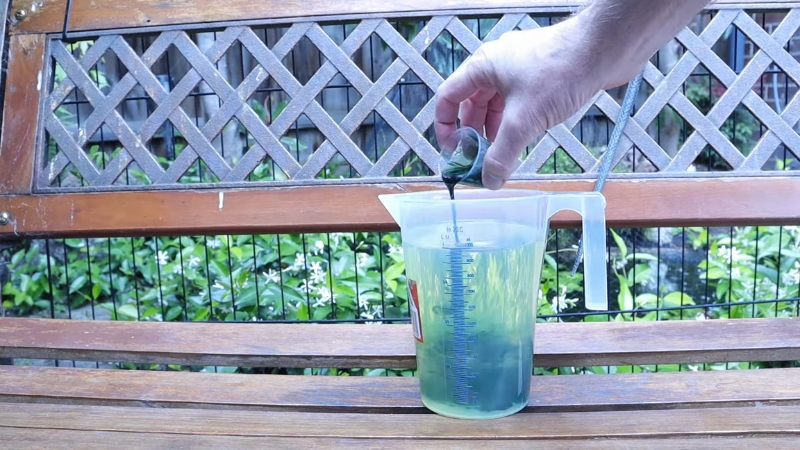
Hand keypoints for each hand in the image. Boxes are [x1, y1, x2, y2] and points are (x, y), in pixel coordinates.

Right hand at [434, 17, 609, 189]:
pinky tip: (524, 140)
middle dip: (474, 135)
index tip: (453, 152)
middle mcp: (497, 65)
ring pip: (497, 106)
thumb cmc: (561, 69)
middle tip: (479, 161)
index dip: (445, 127)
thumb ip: (502, 153)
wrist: (605, 48)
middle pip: (472, 105)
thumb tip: (489, 179)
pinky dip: (516, 123)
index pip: (447, 97)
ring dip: (496, 131)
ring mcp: (520, 69)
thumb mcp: (523, 120)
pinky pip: (518, 103)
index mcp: (482, 66)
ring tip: (502, 155)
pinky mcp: (541, 76)